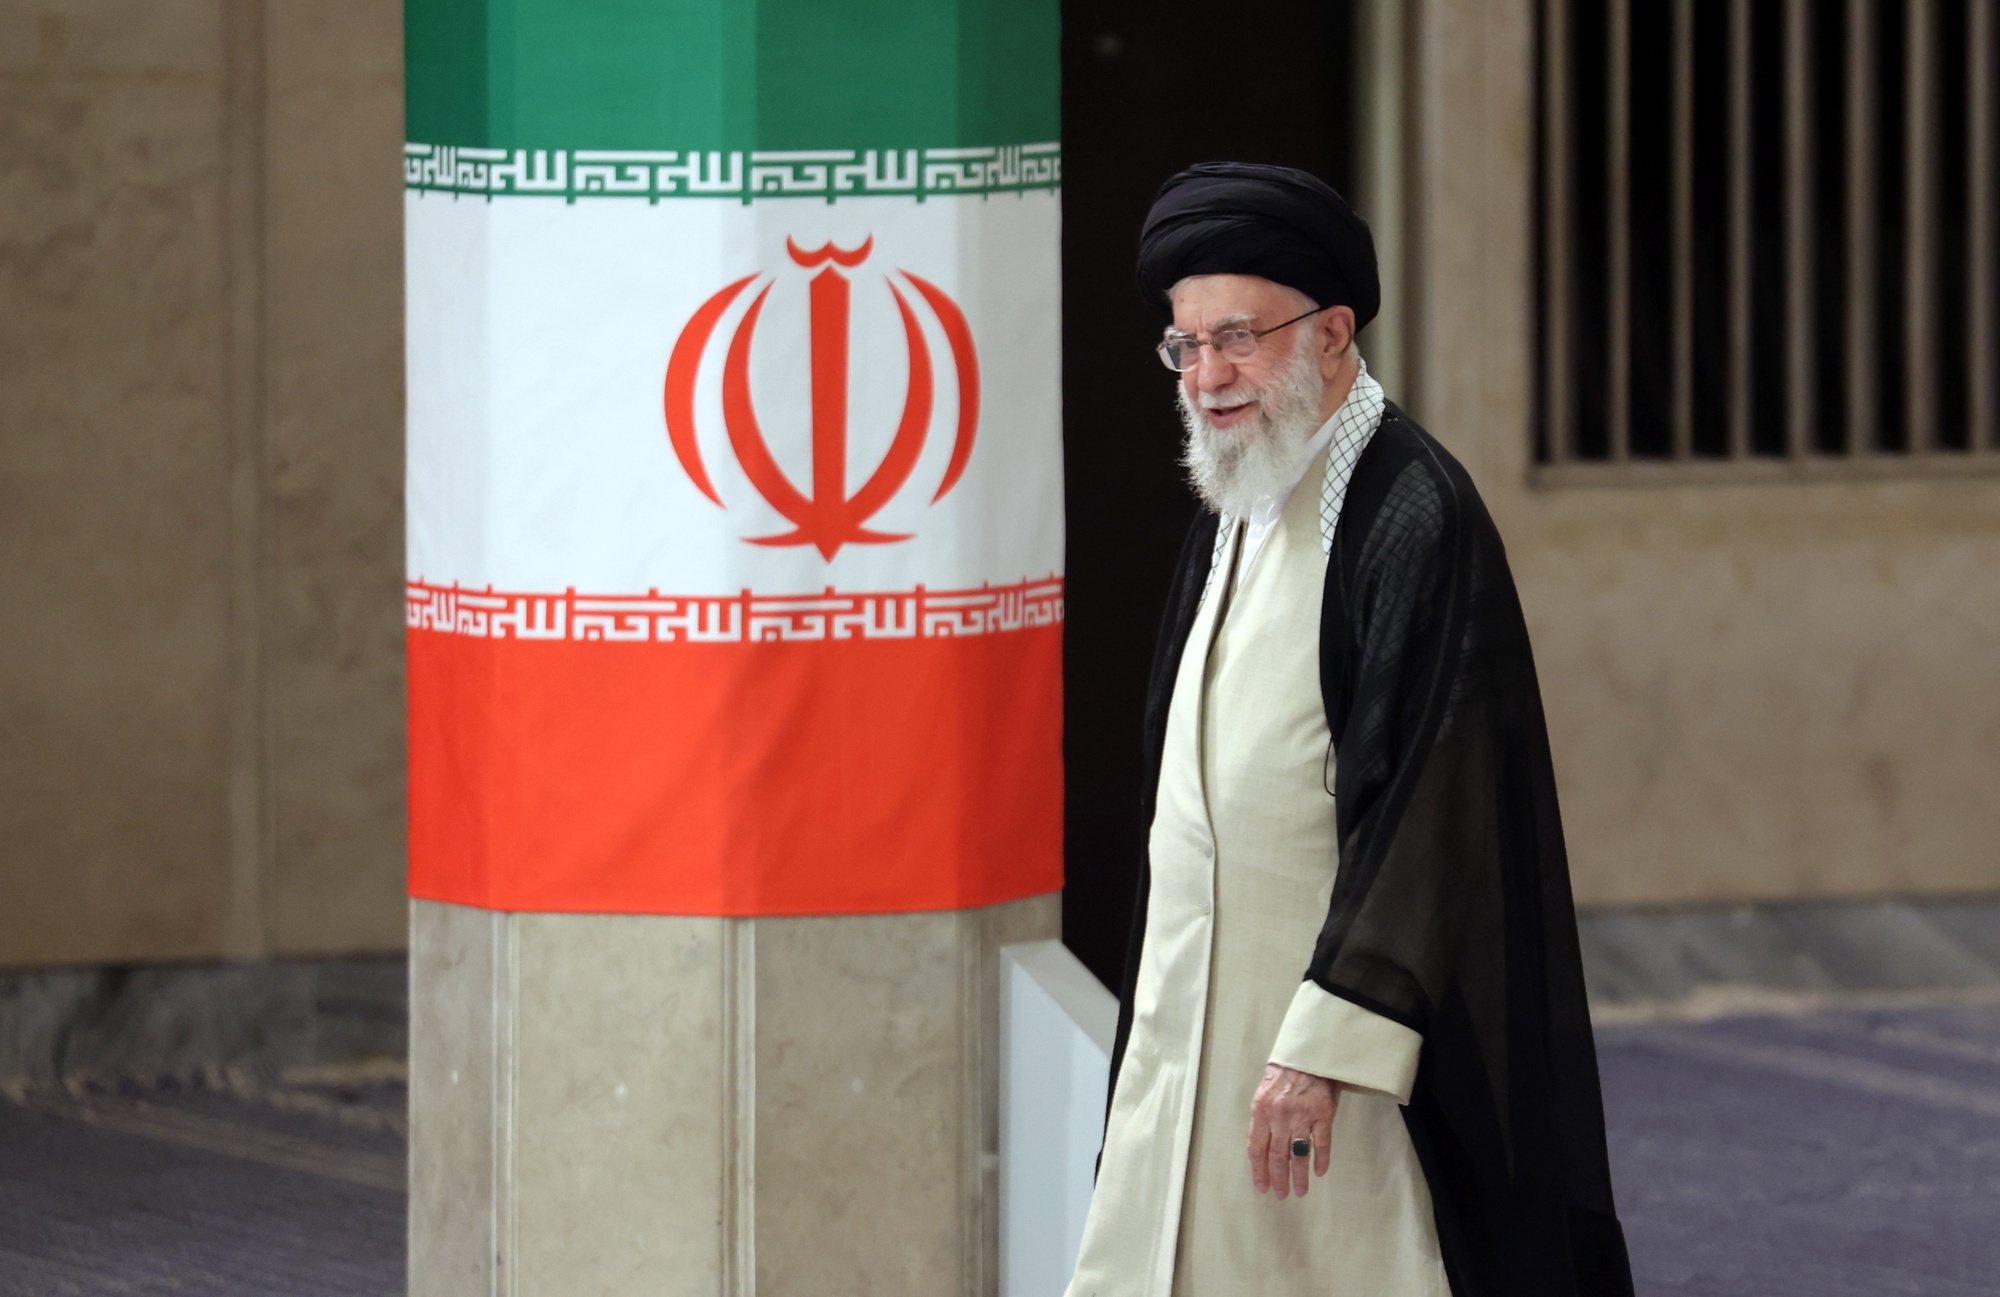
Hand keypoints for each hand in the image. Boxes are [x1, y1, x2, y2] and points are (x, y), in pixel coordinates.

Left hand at [1247, 1063, 1336, 1198]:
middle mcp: (1280, 1115)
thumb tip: (1260, 1152)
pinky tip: (1320, 1172)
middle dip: (1279, 1179)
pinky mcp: (1323, 1113)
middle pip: (1277, 1156)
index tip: (1262, 1187)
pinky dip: (1321, 1159)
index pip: (1257, 1148)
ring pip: (1299, 1153)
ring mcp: (1302, 1114)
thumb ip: (1262, 1121)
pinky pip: (1322, 1142)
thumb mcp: (1264, 1095)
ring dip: (1299, 1176)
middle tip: (1282, 1195)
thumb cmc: (1283, 1075)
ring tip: (1300, 1191)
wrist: (1307, 1054)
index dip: (1259, 1171)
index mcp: (1261, 1110)